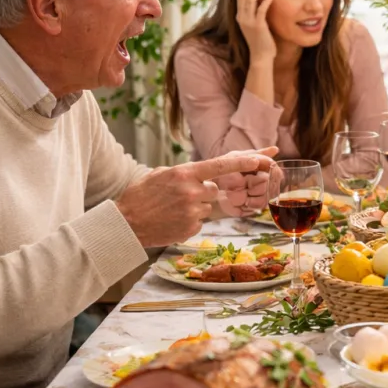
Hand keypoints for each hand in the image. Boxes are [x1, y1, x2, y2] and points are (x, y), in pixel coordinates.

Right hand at [116, 151, 274, 246]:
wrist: (126, 223)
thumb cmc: (140, 196)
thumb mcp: (159, 174)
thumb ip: (184, 172)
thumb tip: (201, 173)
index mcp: (185, 173)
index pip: (221, 165)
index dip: (243, 162)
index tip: (260, 159)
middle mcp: (192, 191)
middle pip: (214, 190)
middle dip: (203, 192)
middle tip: (181, 196)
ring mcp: (193, 211)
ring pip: (207, 207)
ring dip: (195, 207)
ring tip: (172, 209)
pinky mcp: (192, 227)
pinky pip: (200, 221)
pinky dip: (189, 221)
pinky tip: (172, 220)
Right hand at [236, 0, 275, 61]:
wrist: (261, 57)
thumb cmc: (260, 42)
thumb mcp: (254, 26)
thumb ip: (255, 15)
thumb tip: (260, 4)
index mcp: (240, 18)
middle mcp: (242, 18)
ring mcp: (249, 22)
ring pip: (250, 0)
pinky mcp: (258, 26)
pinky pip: (261, 10)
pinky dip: (265, 1)